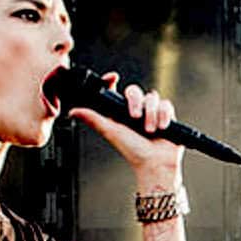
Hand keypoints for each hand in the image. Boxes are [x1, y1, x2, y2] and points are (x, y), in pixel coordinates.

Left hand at [67, 72, 184, 176]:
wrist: (156, 163)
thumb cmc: (134, 152)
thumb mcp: (111, 132)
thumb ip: (94, 119)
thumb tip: (73, 112)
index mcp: (120, 112)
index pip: (114, 90)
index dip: (111, 81)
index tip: (113, 77)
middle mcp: (135, 110)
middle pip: (134, 91)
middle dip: (136, 103)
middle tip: (135, 118)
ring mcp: (151, 112)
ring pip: (152, 98)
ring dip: (151, 114)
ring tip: (151, 130)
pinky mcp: (166, 116)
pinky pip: (166, 104)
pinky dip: (164, 115)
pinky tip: (162, 127)